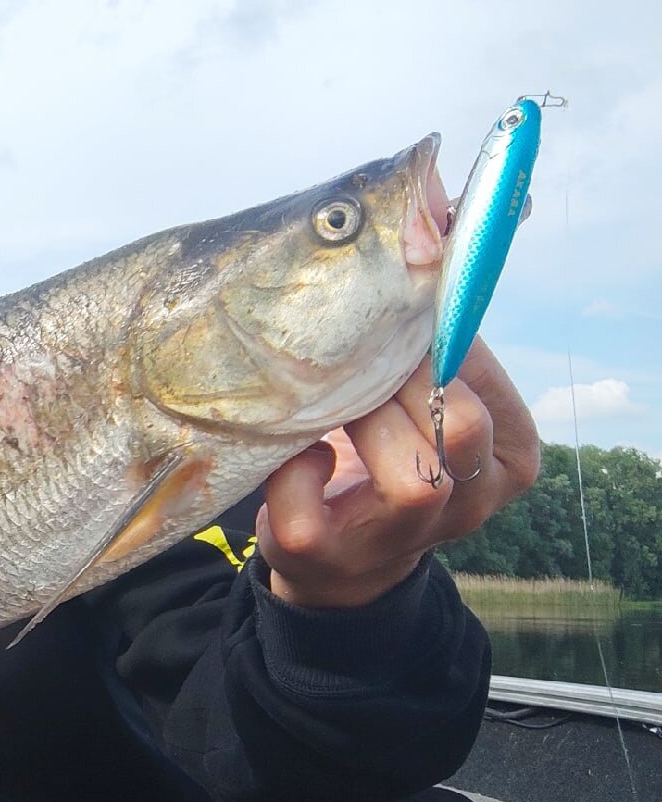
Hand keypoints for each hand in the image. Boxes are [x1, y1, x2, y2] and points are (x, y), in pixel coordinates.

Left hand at [257, 339, 539, 608]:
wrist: (345, 556)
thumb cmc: (389, 449)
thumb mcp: (429, 398)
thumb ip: (437, 343)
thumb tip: (425, 245)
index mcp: (509, 462)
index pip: (486, 396)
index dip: (432, 354)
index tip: (397, 336)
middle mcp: (471, 508)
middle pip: (460, 427)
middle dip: (400, 383)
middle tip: (362, 367)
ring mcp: (402, 540)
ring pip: (413, 480)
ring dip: (360, 422)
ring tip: (335, 407)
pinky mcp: (324, 554)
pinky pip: (307, 505)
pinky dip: (293, 468)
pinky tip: (303, 455)